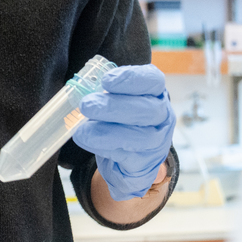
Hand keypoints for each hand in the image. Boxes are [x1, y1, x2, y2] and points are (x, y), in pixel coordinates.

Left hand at [71, 64, 174, 200]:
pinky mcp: (144, 162)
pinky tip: (88, 142)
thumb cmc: (120, 119)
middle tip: (86, 105)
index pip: (152, 80)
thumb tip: (80, 90)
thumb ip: (103, 93)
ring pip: (142, 136)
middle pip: (148, 109)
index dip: (131, 79)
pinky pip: (128, 156)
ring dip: (108, 132)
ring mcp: (157, 141)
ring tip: (82, 131)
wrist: (130, 155)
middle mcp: (161, 116)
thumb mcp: (115, 100)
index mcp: (155, 93)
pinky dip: (105, 148)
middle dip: (114, 107)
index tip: (105, 81)